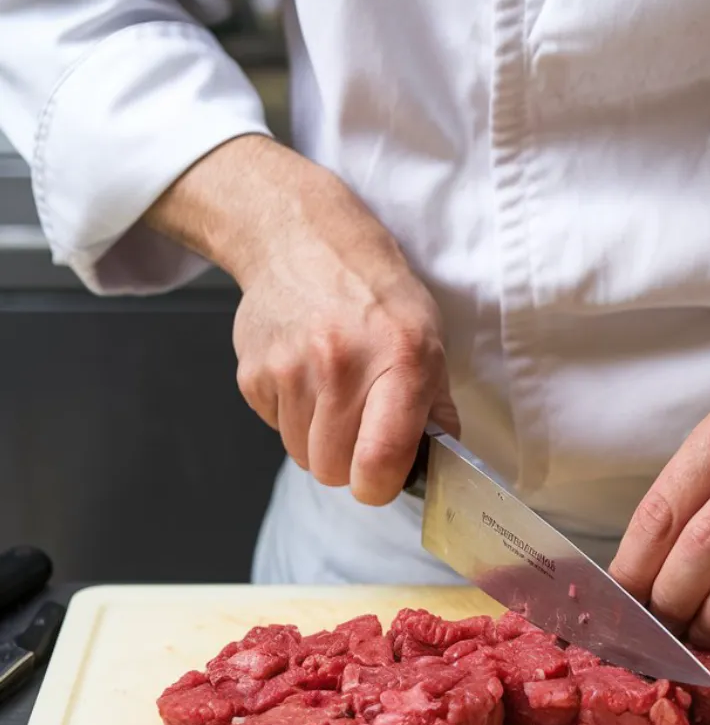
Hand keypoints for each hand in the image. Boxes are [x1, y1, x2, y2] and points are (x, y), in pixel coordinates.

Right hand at [144, 135, 457, 504]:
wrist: (304, 240)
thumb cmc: (376, 293)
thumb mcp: (428, 339)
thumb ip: (436, 408)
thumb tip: (442, 466)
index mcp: (401, 359)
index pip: (380, 460)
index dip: (381, 485)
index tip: (384, 478)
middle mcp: (342, 365)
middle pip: (334, 470)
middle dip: (350, 462)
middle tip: (362, 428)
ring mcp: (290, 369)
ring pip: (302, 455)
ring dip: (320, 439)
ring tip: (335, 393)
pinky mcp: (252, 373)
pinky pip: (275, 428)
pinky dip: (292, 415)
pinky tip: (306, 375)